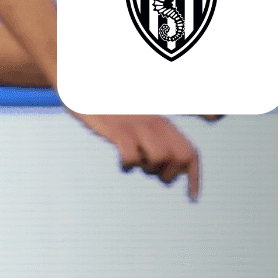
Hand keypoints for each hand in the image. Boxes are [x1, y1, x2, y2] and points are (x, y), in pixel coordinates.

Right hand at [70, 112, 204, 201]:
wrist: (83, 80)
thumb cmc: (107, 103)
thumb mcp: (134, 116)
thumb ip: (152, 133)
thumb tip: (162, 160)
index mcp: (163, 122)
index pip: (191, 152)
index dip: (195, 177)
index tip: (192, 197)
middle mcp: (156, 122)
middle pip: (182, 157)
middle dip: (170, 173)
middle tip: (150, 171)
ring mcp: (137, 125)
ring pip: (161, 158)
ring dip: (148, 168)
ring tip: (134, 162)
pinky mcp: (118, 129)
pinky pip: (133, 155)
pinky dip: (129, 164)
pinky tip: (121, 162)